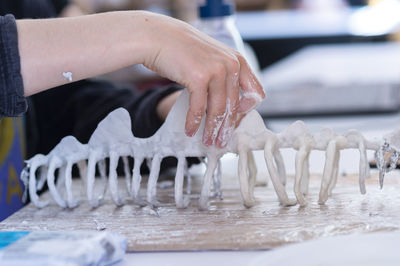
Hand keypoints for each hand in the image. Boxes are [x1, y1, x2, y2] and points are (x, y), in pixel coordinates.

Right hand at [140, 12, 264, 147]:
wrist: (157, 36)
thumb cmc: (182, 49)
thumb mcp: (212, 58)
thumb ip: (224, 75)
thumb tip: (230, 104)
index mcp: (237, 60)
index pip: (255, 93)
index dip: (246, 112)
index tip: (234, 122)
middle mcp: (231, 65)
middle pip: (234, 107)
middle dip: (227, 128)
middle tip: (220, 142)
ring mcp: (216, 71)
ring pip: (218, 110)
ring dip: (212, 130)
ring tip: (207, 141)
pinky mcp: (199, 78)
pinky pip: (199, 108)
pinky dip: (194, 122)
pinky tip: (190, 130)